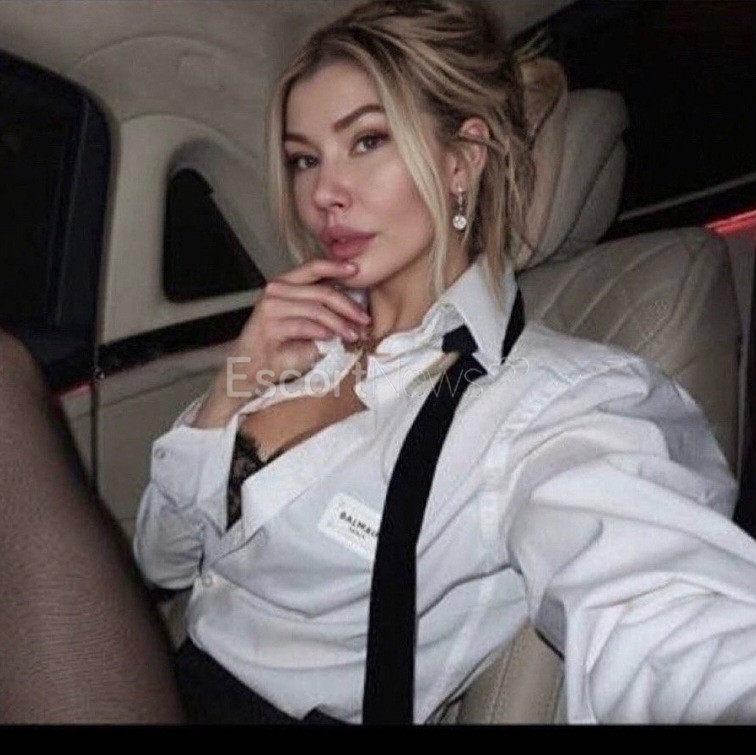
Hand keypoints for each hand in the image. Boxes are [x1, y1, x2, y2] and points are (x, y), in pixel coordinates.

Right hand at [192, 259, 370, 427]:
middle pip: (321, 292)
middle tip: (364, 319)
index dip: (336, 267)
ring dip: (339, 323)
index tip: (356, 271)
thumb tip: (354, 307)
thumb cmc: (280, 346)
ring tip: (353, 334)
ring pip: (316, 309)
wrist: (250, 367)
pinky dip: (321, 332)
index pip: (312, 268)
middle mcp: (275, 290)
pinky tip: (331, 338)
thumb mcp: (306, 323)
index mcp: (285, 284)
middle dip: (348, 306)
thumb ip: (323, 310)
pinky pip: (304, 325)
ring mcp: (270, 306)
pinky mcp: (269, 325)